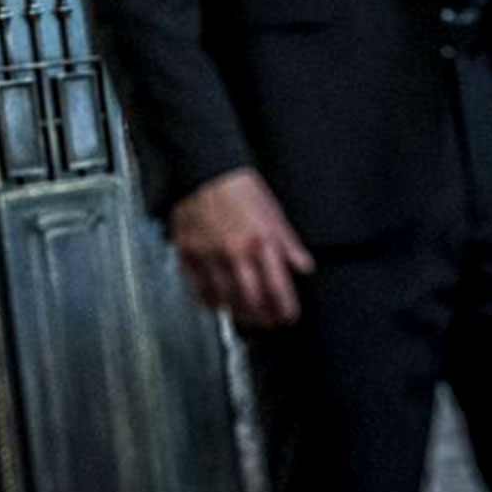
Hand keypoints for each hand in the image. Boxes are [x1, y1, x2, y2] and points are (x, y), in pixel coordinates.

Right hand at [169, 169, 315, 328]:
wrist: (203, 170)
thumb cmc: (237, 187)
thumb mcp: (273, 211)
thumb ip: (288, 243)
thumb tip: (304, 265)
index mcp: (259, 240)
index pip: (277, 287)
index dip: (285, 308)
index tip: (289, 316)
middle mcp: (234, 252)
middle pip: (251, 302)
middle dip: (264, 318)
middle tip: (269, 322)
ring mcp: (208, 256)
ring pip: (225, 301)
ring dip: (239, 314)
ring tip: (248, 316)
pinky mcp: (188, 255)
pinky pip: (199, 290)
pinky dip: (211, 302)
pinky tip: (219, 302)